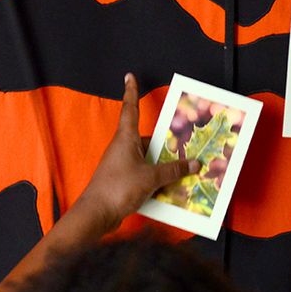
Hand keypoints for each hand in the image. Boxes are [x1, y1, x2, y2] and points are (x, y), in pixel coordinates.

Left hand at [75, 73, 199, 233]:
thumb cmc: (118, 188)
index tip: (129, 76)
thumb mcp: (151, 178)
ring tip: (185, 173)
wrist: (96, 215)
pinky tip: (171, 190)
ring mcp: (122, 165)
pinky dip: (157, 180)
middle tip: (188, 146)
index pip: (130, 109)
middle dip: (167, 145)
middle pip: (149, 139)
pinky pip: (145, 175)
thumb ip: (173, 170)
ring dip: (164, 166)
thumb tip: (194, 164)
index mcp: (126, 138)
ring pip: (149, 160)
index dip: (131, 92)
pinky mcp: (123, 181)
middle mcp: (123, 148)